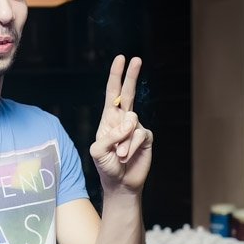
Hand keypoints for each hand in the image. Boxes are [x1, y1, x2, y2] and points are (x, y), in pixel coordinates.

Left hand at [90, 54, 152, 193]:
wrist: (120, 184)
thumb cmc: (105, 166)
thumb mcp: (98, 150)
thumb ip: (110, 135)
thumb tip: (130, 123)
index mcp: (108, 119)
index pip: (112, 93)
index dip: (116, 76)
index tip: (121, 59)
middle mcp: (123, 120)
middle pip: (128, 93)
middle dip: (131, 76)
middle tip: (136, 59)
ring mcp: (136, 128)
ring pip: (131, 123)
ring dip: (123, 142)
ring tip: (119, 156)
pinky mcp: (146, 138)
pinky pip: (139, 135)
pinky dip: (131, 146)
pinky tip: (126, 156)